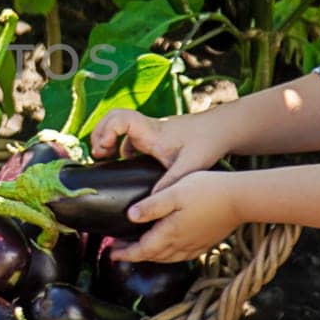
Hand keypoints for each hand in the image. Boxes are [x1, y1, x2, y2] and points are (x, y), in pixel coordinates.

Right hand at [89, 110, 226, 193]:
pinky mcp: (154, 137)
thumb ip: (170, 182)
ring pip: (118, 127)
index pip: (120, 118)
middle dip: (99, 134)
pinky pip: (128, 137)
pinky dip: (119, 146)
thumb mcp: (190, 166)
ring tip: (104, 158)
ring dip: (107, 139)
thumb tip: (150, 201)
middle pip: (112, 118)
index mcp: (151, 131)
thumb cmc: (207, 143)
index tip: (105, 149)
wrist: (221, 130)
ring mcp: (149, 132)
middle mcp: (147, 128)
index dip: (106, 131)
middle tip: (98, 154)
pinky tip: (123, 162)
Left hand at [110, 171, 240, 262]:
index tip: (111, 252)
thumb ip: (152, 205)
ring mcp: (195, 245)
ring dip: (151, 256)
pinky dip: (169, 255)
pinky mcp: (206, 242)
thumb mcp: (174, 192)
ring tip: (140, 248)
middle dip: (135, 254)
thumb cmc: (206, 190)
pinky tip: (169, 247)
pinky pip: (182, 255)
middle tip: (119, 248)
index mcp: (170, 233)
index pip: (142, 250)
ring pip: (168, 258)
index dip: (125, 253)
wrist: (240, 198)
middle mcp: (181, 245)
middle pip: (153, 256)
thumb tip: (130, 216)